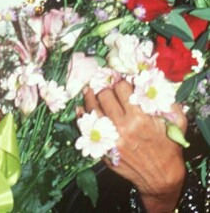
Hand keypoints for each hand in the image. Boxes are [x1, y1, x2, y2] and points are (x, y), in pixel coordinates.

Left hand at [84, 80, 186, 212]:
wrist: (162, 178)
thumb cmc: (169, 147)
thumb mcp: (177, 122)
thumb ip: (168, 101)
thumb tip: (154, 82)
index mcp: (140, 118)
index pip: (122, 88)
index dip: (121, 81)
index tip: (120, 80)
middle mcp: (123, 126)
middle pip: (105, 95)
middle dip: (106, 87)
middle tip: (106, 85)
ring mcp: (110, 138)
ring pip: (93, 108)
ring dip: (90, 96)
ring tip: (89, 90)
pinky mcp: (103, 148)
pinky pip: (87, 127)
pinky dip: (83, 115)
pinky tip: (82, 107)